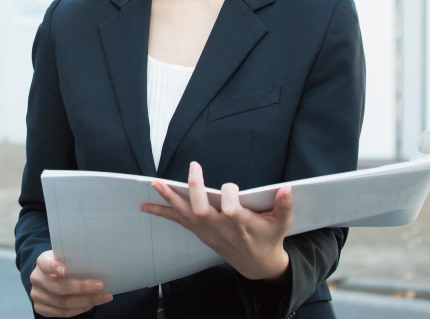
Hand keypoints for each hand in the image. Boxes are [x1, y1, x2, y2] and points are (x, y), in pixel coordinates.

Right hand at [29, 250, 112, 316]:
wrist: (47, 277)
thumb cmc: (61, 265)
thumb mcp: (64, 257)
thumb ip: (73, 260)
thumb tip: (97, 265)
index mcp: (41, 262)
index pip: (46, 264)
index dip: (54, 267)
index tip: (65, 270)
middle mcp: (37, 279)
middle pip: (59, 287)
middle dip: (82, 288)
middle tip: (101, 286)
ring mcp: (38, 295)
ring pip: (63, 303)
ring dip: (87, 301)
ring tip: (104, 297)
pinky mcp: (41, 308)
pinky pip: (63, 313)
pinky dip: (80, 309)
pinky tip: (91, 304)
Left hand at [141, 161, 292, 280]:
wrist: (256, 264)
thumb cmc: (269, 238)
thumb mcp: (282, 223)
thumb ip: (284, 206)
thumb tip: (287, 188)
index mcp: (241, 225)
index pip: (231, 209)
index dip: (230, 195)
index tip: (233, 187)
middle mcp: (220, 228)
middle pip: (202, 209)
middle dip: (195, 188)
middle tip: (194, 167)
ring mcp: (206, 230)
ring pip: (185, 214)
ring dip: (169, 198)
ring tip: (155, 184)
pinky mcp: (199, 231)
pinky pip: (177, 220)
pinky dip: (161, 212)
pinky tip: (144, 206)